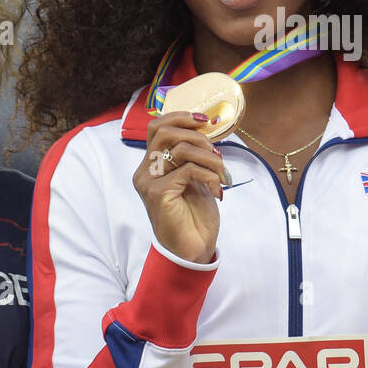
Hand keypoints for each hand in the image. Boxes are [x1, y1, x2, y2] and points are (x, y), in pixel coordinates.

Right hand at [132, 112, 224, 263]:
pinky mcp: (159, 193)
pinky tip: (218, 190)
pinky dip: (210, 176)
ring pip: (180, 149)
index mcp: (151, 165)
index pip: (157, 127)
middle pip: (164, 132)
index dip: (181, 118)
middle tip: (216, 153)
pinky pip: (188, 170)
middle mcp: (144, 172)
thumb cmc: (194, 215)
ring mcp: (149, 182)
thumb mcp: (195, 178)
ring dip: (210, 159)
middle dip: (197, 137)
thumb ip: (192, 156)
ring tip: (223, 174)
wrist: (193, 250)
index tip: (205, 121)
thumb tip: (204, 128)